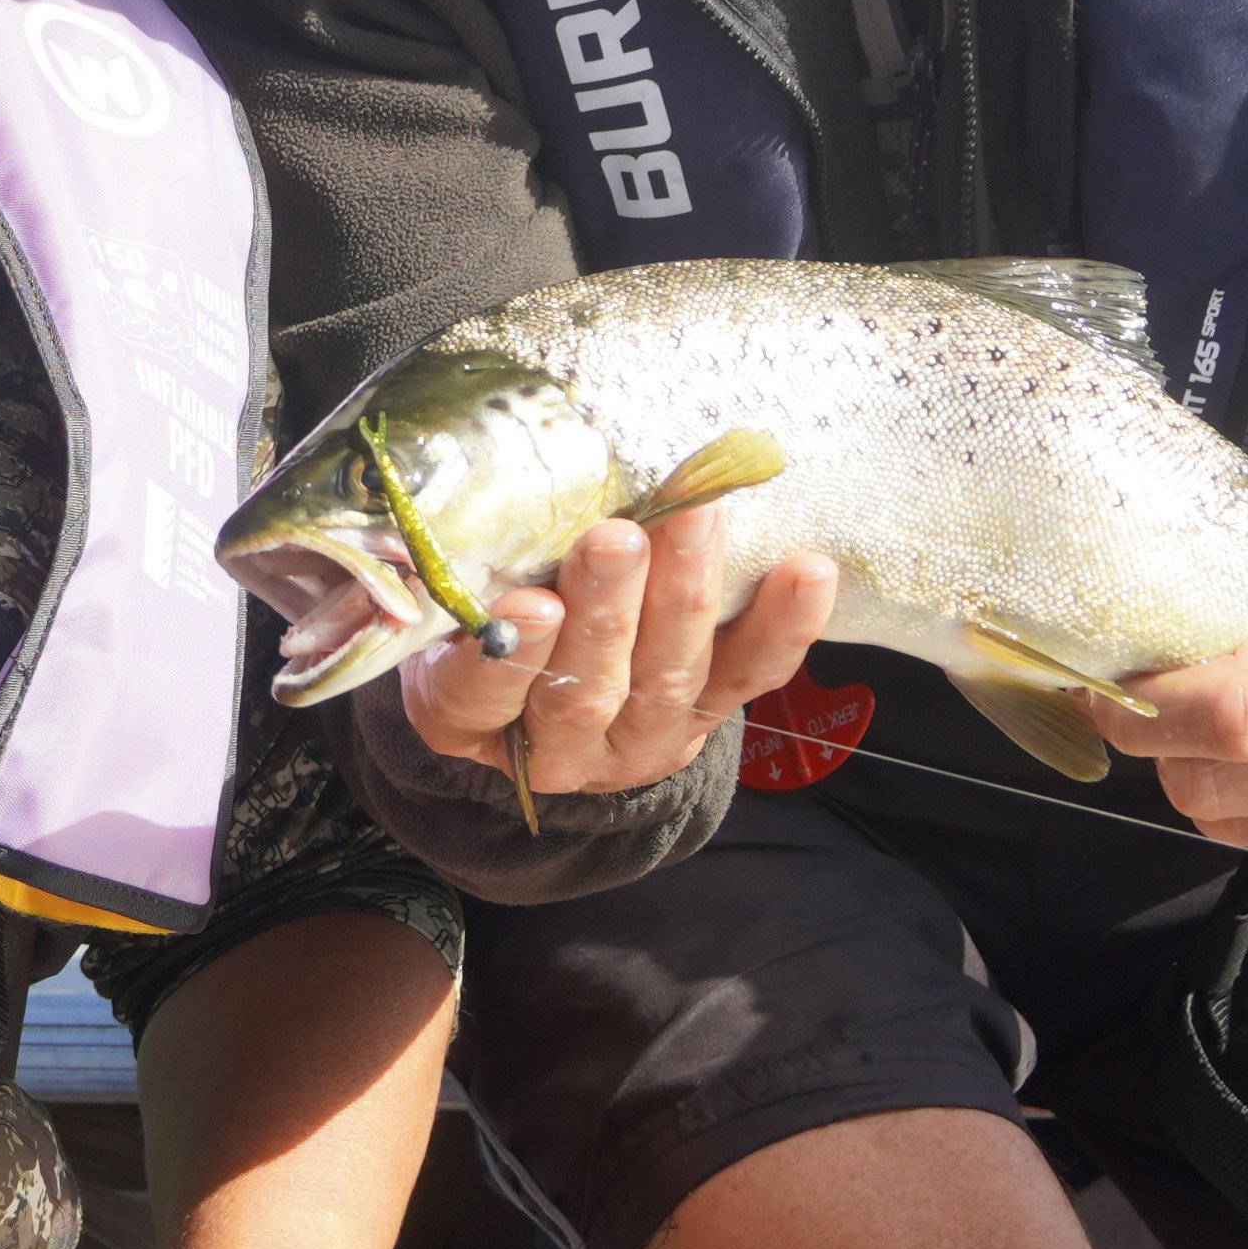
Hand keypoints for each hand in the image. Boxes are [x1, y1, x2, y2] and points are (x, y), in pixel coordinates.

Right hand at [396, 503, 838, 803]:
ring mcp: (640, 739)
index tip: (530, 601)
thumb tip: (444, 499)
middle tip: (616, 541)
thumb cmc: (477, 621)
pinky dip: (783, 626)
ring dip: (684, 596)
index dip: (510, 656)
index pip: (482, 697)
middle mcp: (557, 749)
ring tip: (694, 519)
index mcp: (467, 721)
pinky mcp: (705, 715)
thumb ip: (447, 574)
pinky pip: (749, 676)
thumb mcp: (440, 609)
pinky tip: (807, 572)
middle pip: (585, 691)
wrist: (543, 688)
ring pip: (667, 679)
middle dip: (606, 613)